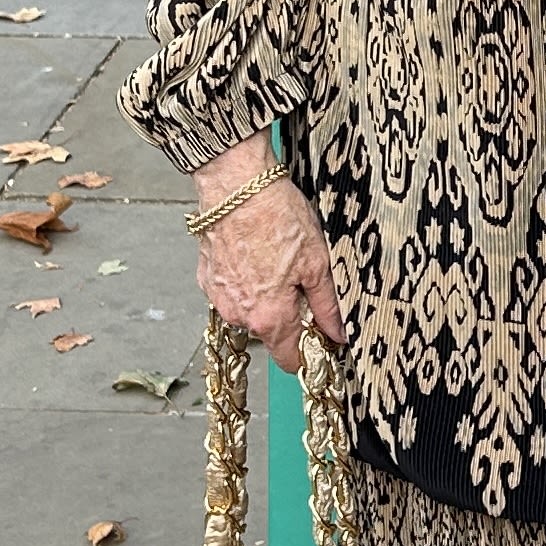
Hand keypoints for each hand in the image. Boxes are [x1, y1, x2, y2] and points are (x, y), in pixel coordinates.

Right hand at [190, 138, 343, 371]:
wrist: (236, 185)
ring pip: (251, 310)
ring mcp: (218, 297)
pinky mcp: (206, 277)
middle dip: (289, 316)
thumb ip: (328, 306)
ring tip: (278, 260)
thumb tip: (339, 333)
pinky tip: (258, 253)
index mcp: (269, 317)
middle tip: (304, 281)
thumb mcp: (318, 263)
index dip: (310, 352)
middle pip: (271, 332)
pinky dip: (246, 279)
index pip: (289, 360)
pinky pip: (232, 290)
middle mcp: (239, 314)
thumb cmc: (276, 217)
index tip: (322, 340)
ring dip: (266, 296)